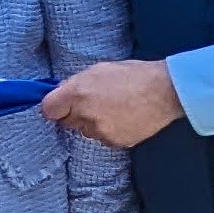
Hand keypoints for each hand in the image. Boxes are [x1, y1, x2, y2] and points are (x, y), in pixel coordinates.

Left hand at [42, 58, 184, 148]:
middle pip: (67, 122)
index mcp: (77, 93)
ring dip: (93, 123)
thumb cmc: (133, 75)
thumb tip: (62, 92)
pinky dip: (109, 131)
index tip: (61, 105)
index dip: (54, 107)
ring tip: (114, 109)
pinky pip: (103, 138)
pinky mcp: (114, 142)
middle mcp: (85, 114)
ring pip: (86, 131)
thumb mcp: (99, 70)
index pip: (48, 109)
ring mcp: (100, 131)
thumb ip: (77, 83)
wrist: (165, 91)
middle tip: (94, 103)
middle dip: (75, 114)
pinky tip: (124, 118)